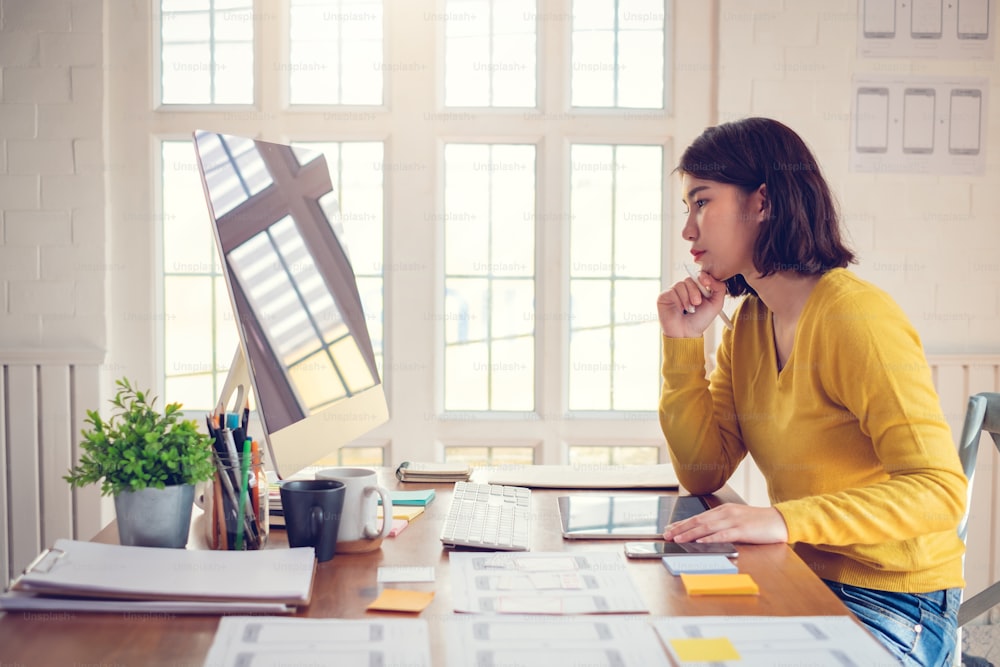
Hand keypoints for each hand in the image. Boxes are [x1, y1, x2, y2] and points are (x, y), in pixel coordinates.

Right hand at [657, 271, 726, 337]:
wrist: (687, 334)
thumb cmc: (700, 321)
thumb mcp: (716, 304)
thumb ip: (719, 288)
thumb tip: (711, 277)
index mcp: (697, 288)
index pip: (699, 275)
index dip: (703, 276)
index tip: (707, 283)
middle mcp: (685, 288)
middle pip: (690, 279)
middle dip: (695, 291)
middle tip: (697, 303)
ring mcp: (674, 292)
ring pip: (681, 285)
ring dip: (687, 298)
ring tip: (689, 309)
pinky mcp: (664, 296)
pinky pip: (672, 291)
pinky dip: (678, 301)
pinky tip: (680, 310)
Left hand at [663, 504, 788, 544]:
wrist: (780, 520)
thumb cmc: (758, 522)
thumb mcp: (737, 519)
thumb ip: (722, 524)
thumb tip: (704, 534)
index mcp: (723, 510)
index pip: (698, 517)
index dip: (682, 523)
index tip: (670, 529)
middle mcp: (726, 513)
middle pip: (698, 521)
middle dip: (681, 528)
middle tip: (667, 535)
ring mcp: (733, 521)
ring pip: (707, 527)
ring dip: (690, 534)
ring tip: (677, 539)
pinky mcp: (742, 530)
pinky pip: (723, 535)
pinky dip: (710, 539)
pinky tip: (700, 542)